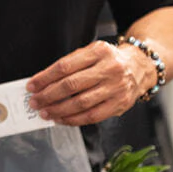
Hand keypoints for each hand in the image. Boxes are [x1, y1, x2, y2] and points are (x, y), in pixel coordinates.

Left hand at [27, 41, 153, 125]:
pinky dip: (73, 119)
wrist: (140, 67)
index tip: (32, 86)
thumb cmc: (109, 61)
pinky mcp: (120, 104)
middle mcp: (110, 69)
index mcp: (99, 52)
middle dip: (48, 95)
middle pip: (72, 85)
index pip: (65, 66)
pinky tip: (61, 119)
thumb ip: (70, 64)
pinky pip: (92, 116)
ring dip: (58, 110)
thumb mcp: (92, 52)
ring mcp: (116, 88)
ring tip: (44, 112)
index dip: (45, 78)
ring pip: (81, 103)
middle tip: (34, 101)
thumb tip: (43, 82)